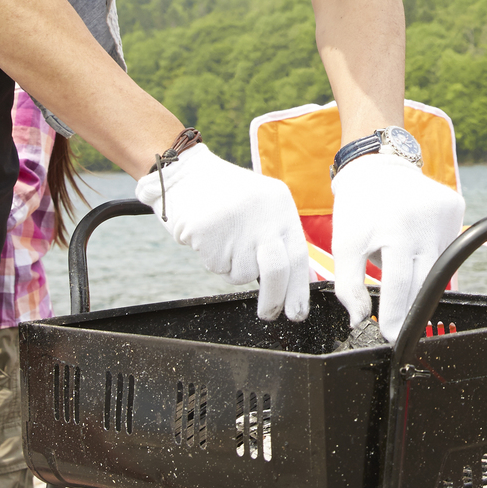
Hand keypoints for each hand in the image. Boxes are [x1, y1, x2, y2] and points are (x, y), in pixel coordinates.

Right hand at [134, 146, 309, 320]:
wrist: (185, 173)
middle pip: (276, 271)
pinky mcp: (209, 234)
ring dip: (233, 268)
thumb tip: (301, 281)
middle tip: (269, 314)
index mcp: (281, 205)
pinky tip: (209, 237)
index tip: (298, 313)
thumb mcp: (263, 207)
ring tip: (225, 241)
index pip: (298, 255)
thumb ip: (280, 239)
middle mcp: (263, 214)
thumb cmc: (228, 196)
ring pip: (242, 273)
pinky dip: (214, 261)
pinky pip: (217, 267)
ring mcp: (236, 224)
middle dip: (274, 299)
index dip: (299, 289)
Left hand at [331, 155, 464, 339]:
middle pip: (423, 280)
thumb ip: (348, 286)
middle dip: (411, 305)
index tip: (393, 337)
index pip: (400, 284)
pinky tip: (416, 246)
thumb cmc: (358, 209)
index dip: (396, 314)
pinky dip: (432, 256)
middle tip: (399, 322)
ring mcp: (446, 213)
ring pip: (438, 266)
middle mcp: (426, 221)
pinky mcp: (456, 208)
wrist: (377, 166)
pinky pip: (447, 247)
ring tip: (402, 270)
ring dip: (421, 278)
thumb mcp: (344, 244)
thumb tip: (359, 322)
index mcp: (395, 228)